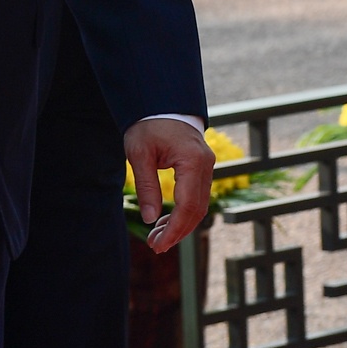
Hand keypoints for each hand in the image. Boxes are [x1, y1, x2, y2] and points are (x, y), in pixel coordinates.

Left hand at [124, 118, 215, 254]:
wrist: (159, 101)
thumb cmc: (147, 124)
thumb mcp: (139, 153)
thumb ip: (146, 186)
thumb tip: (151, 219)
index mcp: (193, 161)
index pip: (188, 206)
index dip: (174, 229)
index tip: (158, 244)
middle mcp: (206, 165)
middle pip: (197, 210)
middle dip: (178, 232)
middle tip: (156, 246)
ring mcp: (207, 166)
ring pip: (199, 205)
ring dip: (180, 224)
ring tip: (157, 238)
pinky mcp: (202, 167)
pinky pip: (196, 196)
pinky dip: (183, 212)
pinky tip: (166, 222)